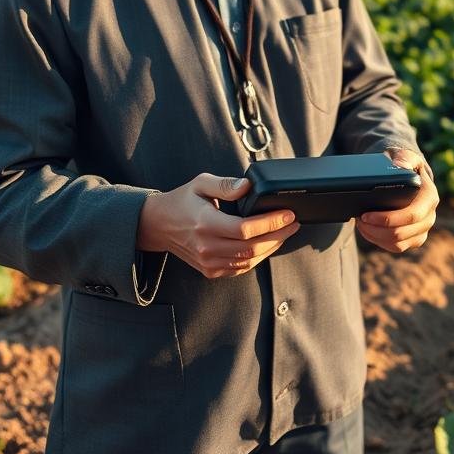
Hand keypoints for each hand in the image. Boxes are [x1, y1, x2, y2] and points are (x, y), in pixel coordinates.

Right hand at [137, 173, 300, 278]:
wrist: (158, 225)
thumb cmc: (182, 201)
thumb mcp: (201, 183)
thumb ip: (225, 184)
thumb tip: (247, 187)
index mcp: (205, 224)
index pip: (246, 229)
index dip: (271, 222)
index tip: (288, 213)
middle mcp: (207, 247)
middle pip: (252, 247)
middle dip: (279, 235)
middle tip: (294, 223)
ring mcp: (208, 262)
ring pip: (249, 261)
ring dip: (271, 247)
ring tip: (285, 232)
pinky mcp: (210, 270)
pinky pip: (240, 268)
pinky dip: (257, 258)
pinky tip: (268, 245)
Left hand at [356, 148, 438, 253]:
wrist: (407, 174)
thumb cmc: (403, 164)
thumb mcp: (403, 155)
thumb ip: (404, 157)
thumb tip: (400, 167)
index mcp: (429, 196)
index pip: (411, 215)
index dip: (387, 219)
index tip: (366, 214)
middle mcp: (429, 216)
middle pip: (402, 233)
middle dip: (376, 229)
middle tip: (359, 219)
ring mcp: (423, 229)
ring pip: (398, 244)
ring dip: (375, 236)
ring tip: (361, 224)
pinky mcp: (414, 238)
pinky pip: (397, 247)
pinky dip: (379, 242)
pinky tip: (368, 231)